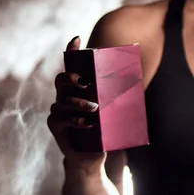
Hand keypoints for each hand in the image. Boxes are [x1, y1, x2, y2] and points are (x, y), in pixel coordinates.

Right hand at [47, 36, 105, 170]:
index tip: (77, 38)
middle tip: (87, 82)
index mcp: (76, 90)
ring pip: (62, 101)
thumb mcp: (111, 112)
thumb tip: (137, 81)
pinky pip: (61, 120)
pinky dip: (76, 121)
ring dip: (79, 103)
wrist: (92, 156)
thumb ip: (116, 97)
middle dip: (72, 77)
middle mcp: (64, 97)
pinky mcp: (56, 127)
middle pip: (61, 80)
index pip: (71, 66)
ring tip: (95, 108)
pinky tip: (88, 124)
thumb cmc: (103, 131)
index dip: (71, 51)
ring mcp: (58, 112)